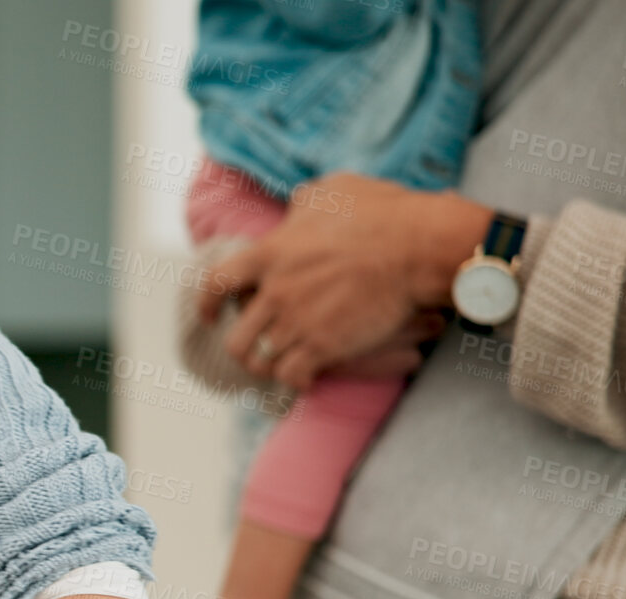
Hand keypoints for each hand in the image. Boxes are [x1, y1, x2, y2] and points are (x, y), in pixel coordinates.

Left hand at [199, 172, 488, 390]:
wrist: (418, 247)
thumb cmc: (383, 213)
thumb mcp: (334, 191)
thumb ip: (305, 203)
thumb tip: (296, 205)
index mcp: (269, 253)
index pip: (216, 283)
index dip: (207, 303)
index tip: (209, 316)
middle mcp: (275, 291)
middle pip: (236, 337)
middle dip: (243, 348)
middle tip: (257, 350)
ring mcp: (296, 321)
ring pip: (261, 361)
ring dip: (271, 366)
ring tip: (283, 365)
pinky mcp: (323, 345)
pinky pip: (291, 376)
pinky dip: (296, 380)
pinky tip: (307, 377)